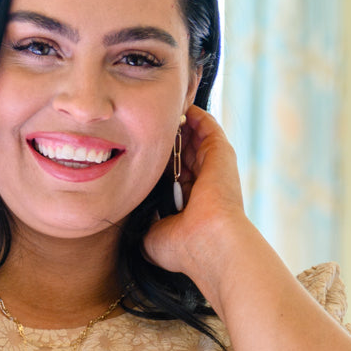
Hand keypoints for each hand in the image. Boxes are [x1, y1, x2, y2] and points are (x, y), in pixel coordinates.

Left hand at [142, 105, 247, 284]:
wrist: (208, 241)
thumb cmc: (181, 246)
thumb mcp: (151, 235)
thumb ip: (141, 221)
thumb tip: (129, 213)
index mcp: (186, 202)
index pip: (170, 175)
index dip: (155, 162)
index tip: (135, 150)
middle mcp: (201, 183)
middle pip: (181, 153)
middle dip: (165, 138)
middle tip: (143, 123)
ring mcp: (213, 167)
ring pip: (193, 137)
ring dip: (178, 123)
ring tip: (160, 109)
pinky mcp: (221, 153)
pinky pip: (206, 125)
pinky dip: (193, 114)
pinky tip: (178, 104)